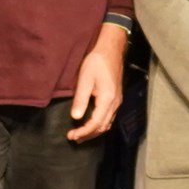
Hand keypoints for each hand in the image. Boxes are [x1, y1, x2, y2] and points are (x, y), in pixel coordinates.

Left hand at [65, 28, 126, 142]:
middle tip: (74, 138)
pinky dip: (100, 124)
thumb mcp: (85, 79)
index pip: (95, 123)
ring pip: (107, 124)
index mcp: (107, 100)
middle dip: (88, 135)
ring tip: (81, 135)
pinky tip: (92, 124)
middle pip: (103, 127)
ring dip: (94, 131)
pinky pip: (109, 117)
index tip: (71, 136)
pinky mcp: (116, 98)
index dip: (83, 132)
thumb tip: (76, 117)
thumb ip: (81, 99)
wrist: (111, 50)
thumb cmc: (96, 62)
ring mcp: (117, 102)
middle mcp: (115, 104)